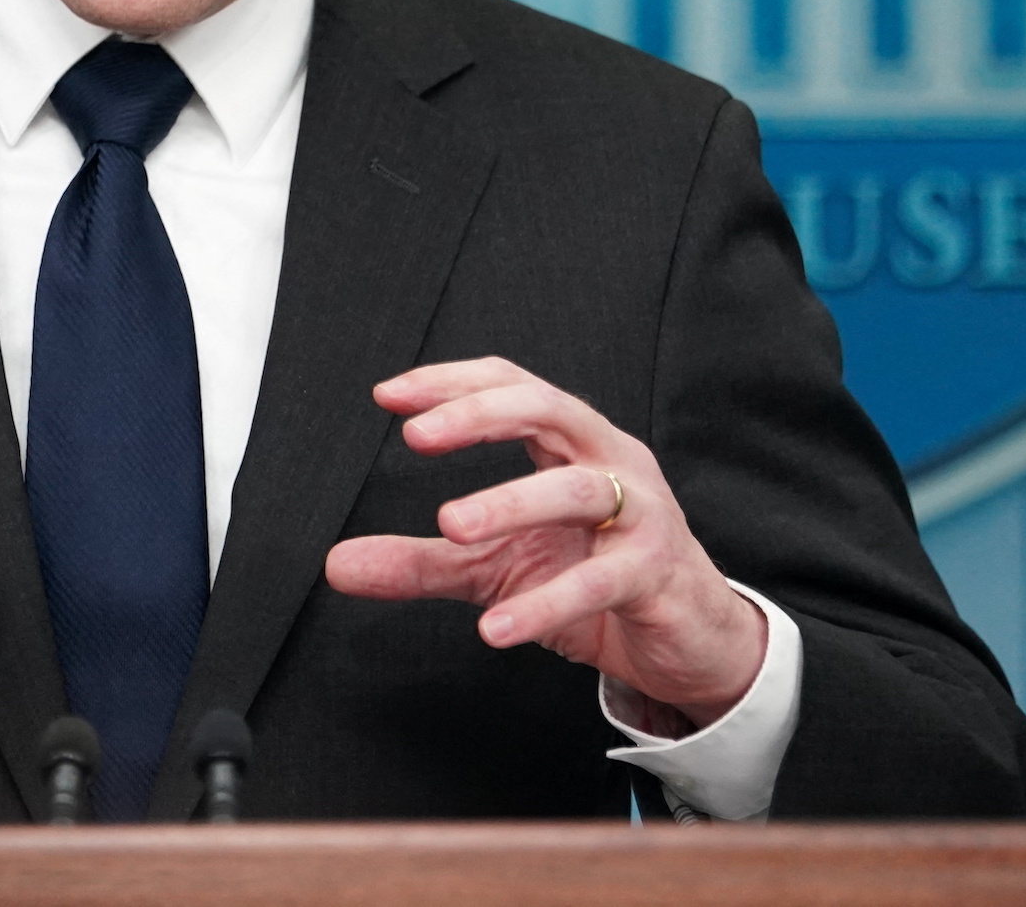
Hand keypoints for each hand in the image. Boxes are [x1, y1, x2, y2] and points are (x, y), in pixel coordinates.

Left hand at [323, 357, 764, 729]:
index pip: (512, 386)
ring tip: (450, 526)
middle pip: (546, 409)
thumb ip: (422, 560)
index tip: (388, 396)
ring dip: (508, 503)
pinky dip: (546, 602)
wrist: (688, 642)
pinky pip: (601, 581)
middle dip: (478, 415)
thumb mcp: (497, 567)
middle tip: (417, 436)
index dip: (451, 383)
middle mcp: (610, 461)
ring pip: (575, 489)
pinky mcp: (659, 573)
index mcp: (572, 444)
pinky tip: (497, 626)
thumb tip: (337, 564)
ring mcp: (642, 513)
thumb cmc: (596, 581)